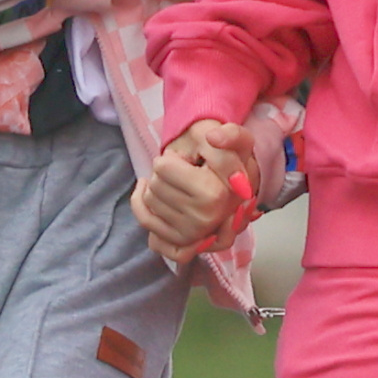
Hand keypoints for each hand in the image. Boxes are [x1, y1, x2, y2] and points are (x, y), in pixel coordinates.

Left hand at [131, 119, 256, 264]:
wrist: (234, 183)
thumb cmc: (228, 158)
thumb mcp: (236, 138)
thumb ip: (232, 135)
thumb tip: (214, 138)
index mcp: (218, 194)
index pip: (162, 167)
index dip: (174, 157)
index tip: (191, 161)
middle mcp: (206, 218)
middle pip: (155, 183)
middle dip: (165, 172)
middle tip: (186, 172)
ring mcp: (193, 233)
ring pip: (149, 199)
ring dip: (158, 186)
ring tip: (179, 183)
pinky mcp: (181, 242)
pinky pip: (145, 219)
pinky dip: (141, 203)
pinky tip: (149, 191)